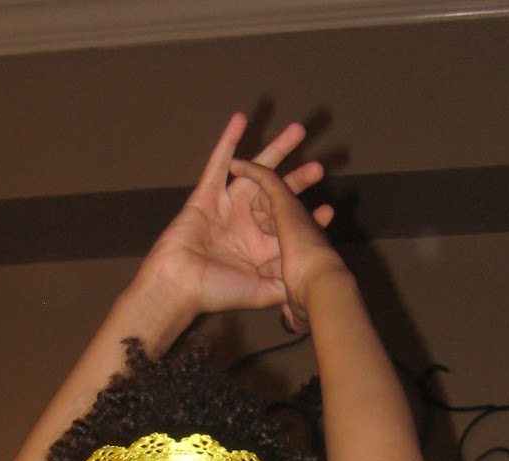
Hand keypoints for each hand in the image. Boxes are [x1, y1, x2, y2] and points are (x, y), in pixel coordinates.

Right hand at [145, 112, 334, 319]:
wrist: (180, 287)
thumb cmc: (216, 293)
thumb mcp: (260, 292)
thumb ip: (284, 286)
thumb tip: (310, 287)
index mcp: (259, 247)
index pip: (288, 226)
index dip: (307, 218)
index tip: (328, 212)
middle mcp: (245, 223)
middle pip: (276, 194)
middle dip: (298, 180)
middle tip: (318, 168)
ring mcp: (226, 207)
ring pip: (255, 172)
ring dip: (275, 151)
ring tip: (297, 131)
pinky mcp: (205, 195)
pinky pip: (217, 163)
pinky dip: (228, 141)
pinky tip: (240, 119)